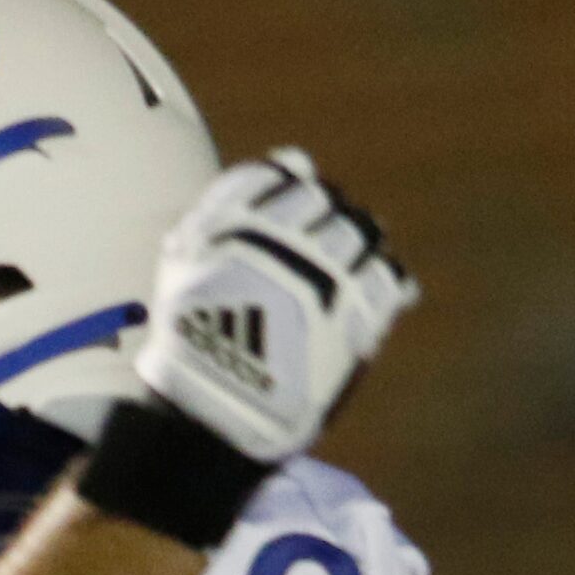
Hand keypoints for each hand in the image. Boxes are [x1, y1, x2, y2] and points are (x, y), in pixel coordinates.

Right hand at [136, 148, 416, 461]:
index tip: (274, 228)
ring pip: (361, 231)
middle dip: (318, 222)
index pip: (280, 175)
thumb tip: (294, 157)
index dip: (282, 196)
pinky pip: (390, 275)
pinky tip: (363, 298)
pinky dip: (384, 281)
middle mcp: (281, 244)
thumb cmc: (193, 341)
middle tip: (306, 260)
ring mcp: (322, 278)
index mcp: (233, 227)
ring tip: (334, 279)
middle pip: (324, 201)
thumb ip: (229, 206)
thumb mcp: (185, 266)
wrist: (211, 417)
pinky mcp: (356, 315)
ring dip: (352, 248)